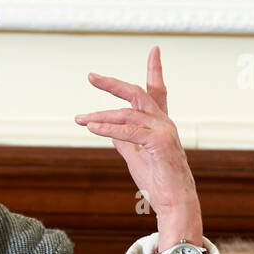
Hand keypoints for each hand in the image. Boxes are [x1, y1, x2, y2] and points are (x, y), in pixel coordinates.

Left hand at [76, 46, 202, 250]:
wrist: (174, 204)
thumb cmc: (157, 181)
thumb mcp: (134, 157)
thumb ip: (123, 140)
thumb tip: (106, 127)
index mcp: (160, 124)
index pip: (157, 91)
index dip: (155, 70)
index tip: (154, 50)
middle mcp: (164, 123)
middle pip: (138, 94)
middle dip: (114, 84)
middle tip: (91, 76)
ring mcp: (165, 132)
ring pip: (128, 114)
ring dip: (101, 115)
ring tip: (80, 118)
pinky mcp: (160, 144)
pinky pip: (130, 132)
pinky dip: (109, 128)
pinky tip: (92, 127)